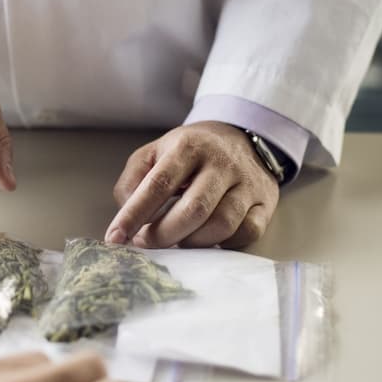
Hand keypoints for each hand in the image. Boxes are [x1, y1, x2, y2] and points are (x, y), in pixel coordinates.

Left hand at [106, 122, 278, 248]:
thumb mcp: (156, 152)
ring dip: (193, 242)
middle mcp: (221, 163)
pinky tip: (208, 240)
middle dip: (164, 234)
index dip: (135, 214)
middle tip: (146, 243)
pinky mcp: (265, 203)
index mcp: (189, 147)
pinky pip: (247, 233)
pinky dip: (224, 244)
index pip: (159, 184)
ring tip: (176, 241)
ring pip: (222, 224)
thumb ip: (134, 179)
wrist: (242, 137)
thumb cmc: (191, 152)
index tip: (116, 237)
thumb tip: (127, 214)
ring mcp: (247, 184)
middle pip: (194, 209)